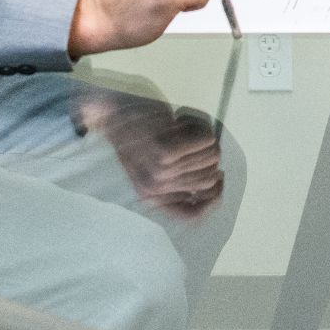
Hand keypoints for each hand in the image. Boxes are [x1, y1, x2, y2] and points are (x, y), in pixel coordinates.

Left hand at [92, 96, 225, 220]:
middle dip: (210, 157)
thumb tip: (214, 184)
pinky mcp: (165, 152)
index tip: (221, 180)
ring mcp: (161, 172)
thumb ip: (175, 182)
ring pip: (212, 157)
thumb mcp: (147, 169)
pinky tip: (182, 120)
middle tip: (194, 139)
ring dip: (204, 138)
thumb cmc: (132, 136)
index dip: (214, 199)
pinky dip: (200, 126)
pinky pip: (206, 141)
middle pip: (210, 180)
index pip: (192, 215)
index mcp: (152, 198)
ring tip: (184, 127)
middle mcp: (157, 190)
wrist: (108, 115)